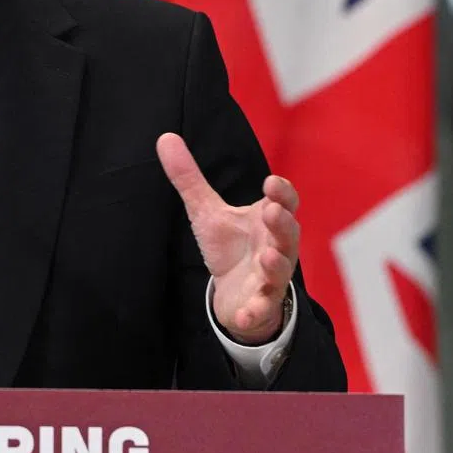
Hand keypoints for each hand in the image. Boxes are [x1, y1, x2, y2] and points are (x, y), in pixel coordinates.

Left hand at [156, 132, 297, 344]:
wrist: (234, 294)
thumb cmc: (230, 247)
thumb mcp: (207, 211)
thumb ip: (190, 177)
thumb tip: (164, 137)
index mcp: (267, 220)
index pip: (283, 201)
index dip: (281, 192)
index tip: (270, 182)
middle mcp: (276, 246)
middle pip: (288, 233)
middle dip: (282, 223)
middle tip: (271, 211)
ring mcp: (270, 277)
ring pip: (281, 270)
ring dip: (277, 264)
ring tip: (268, 256)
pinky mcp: (260, 304)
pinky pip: (262, 309)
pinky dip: (255, 312)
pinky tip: (244, 315)